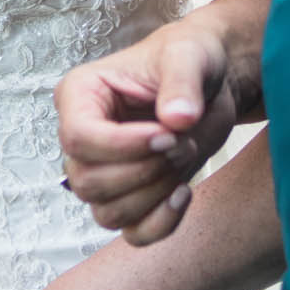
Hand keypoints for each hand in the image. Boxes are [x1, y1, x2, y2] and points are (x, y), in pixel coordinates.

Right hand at [56, 15, 244, 245]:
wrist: (211, 81)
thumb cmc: (191, 56)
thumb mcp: (190, 54)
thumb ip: (182, 82)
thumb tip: (177, 120)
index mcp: (80, 95)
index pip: (78, 138)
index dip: (122, 146)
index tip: (168, 134)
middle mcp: (82, 137)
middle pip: (87, 182)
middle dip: (143, 170)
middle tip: (182, 142)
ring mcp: (103, 172)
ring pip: (107, 213)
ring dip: (153, 194)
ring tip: (185, 156)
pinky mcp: (129, 197)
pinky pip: (133, 234)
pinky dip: (161, 224)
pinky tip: (184, 192)